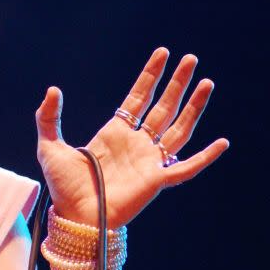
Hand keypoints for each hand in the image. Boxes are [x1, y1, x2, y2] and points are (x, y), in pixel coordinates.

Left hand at [35, 47, 228, 227]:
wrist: (73, 216)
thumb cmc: (63, 187)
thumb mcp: (49, 147)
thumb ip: (48, 118)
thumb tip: (53, 90)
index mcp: (114, 133)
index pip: (138, 98)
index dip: (150, 76)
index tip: (162, 54)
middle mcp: (136, 144)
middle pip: (163, 107)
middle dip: (177, 83)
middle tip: (191, 59)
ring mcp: (148, 161)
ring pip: (179, 129)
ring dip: (194, 107)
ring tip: (206, 82)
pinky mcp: (156, 180)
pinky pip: (186, 168)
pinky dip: (205, 157)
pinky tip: (221, 143)